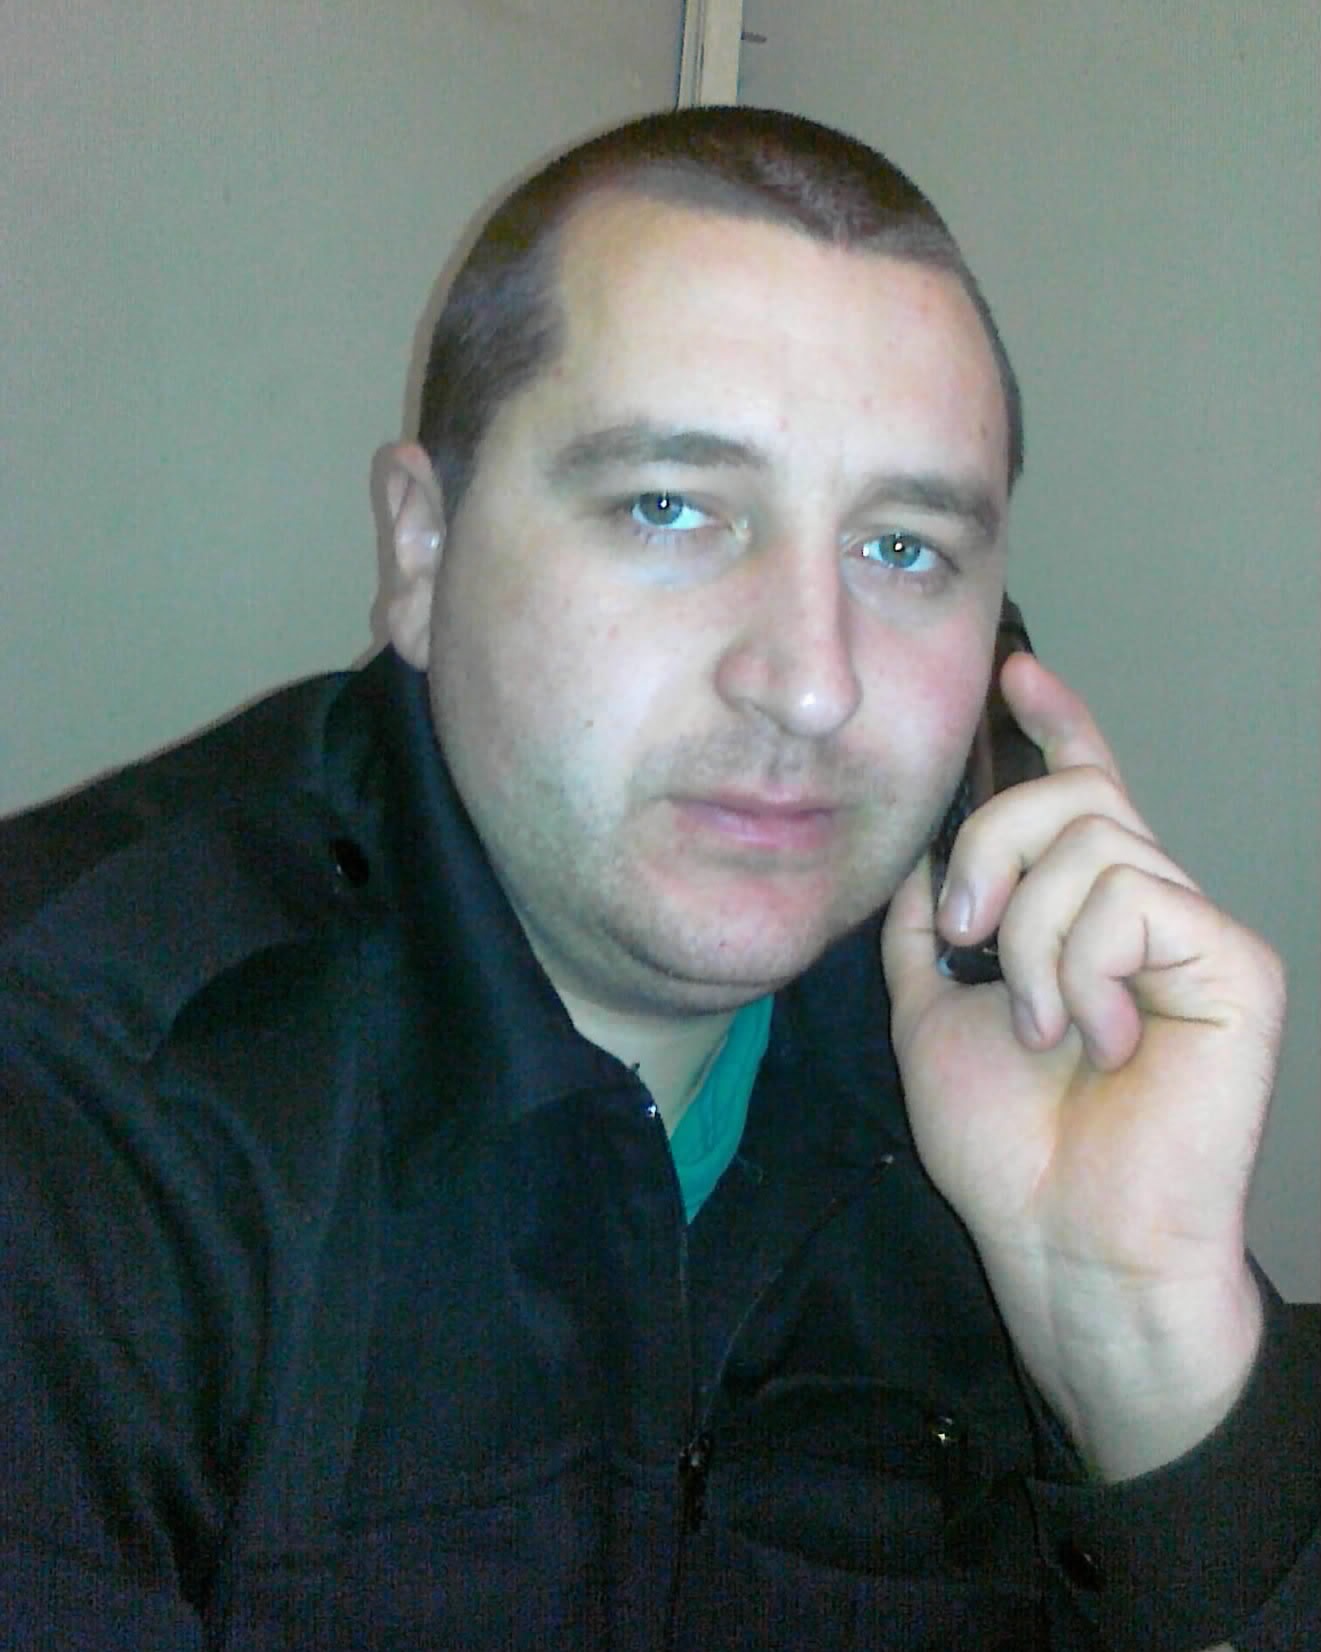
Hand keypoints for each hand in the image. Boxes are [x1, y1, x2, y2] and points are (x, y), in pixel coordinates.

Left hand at [882, 652, 1283, 1478]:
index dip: (1060, 725)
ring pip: (1095, 844)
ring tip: (1042, 1026)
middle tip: (964, 931)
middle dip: (994, 845)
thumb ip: (928, 935)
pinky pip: (1134, 900)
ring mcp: (1197, 934)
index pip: (1086, 791)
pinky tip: (1094, 1039)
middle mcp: (1149, 909)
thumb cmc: (1006, 1148)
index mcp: (1086, 918)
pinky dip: (1081, 968)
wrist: (1063, 1238)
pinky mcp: (1234, 966)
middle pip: (1075, 796)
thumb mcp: (934, 1017)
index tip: (1017, 675)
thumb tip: (920, 865)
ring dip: (1031, 938)